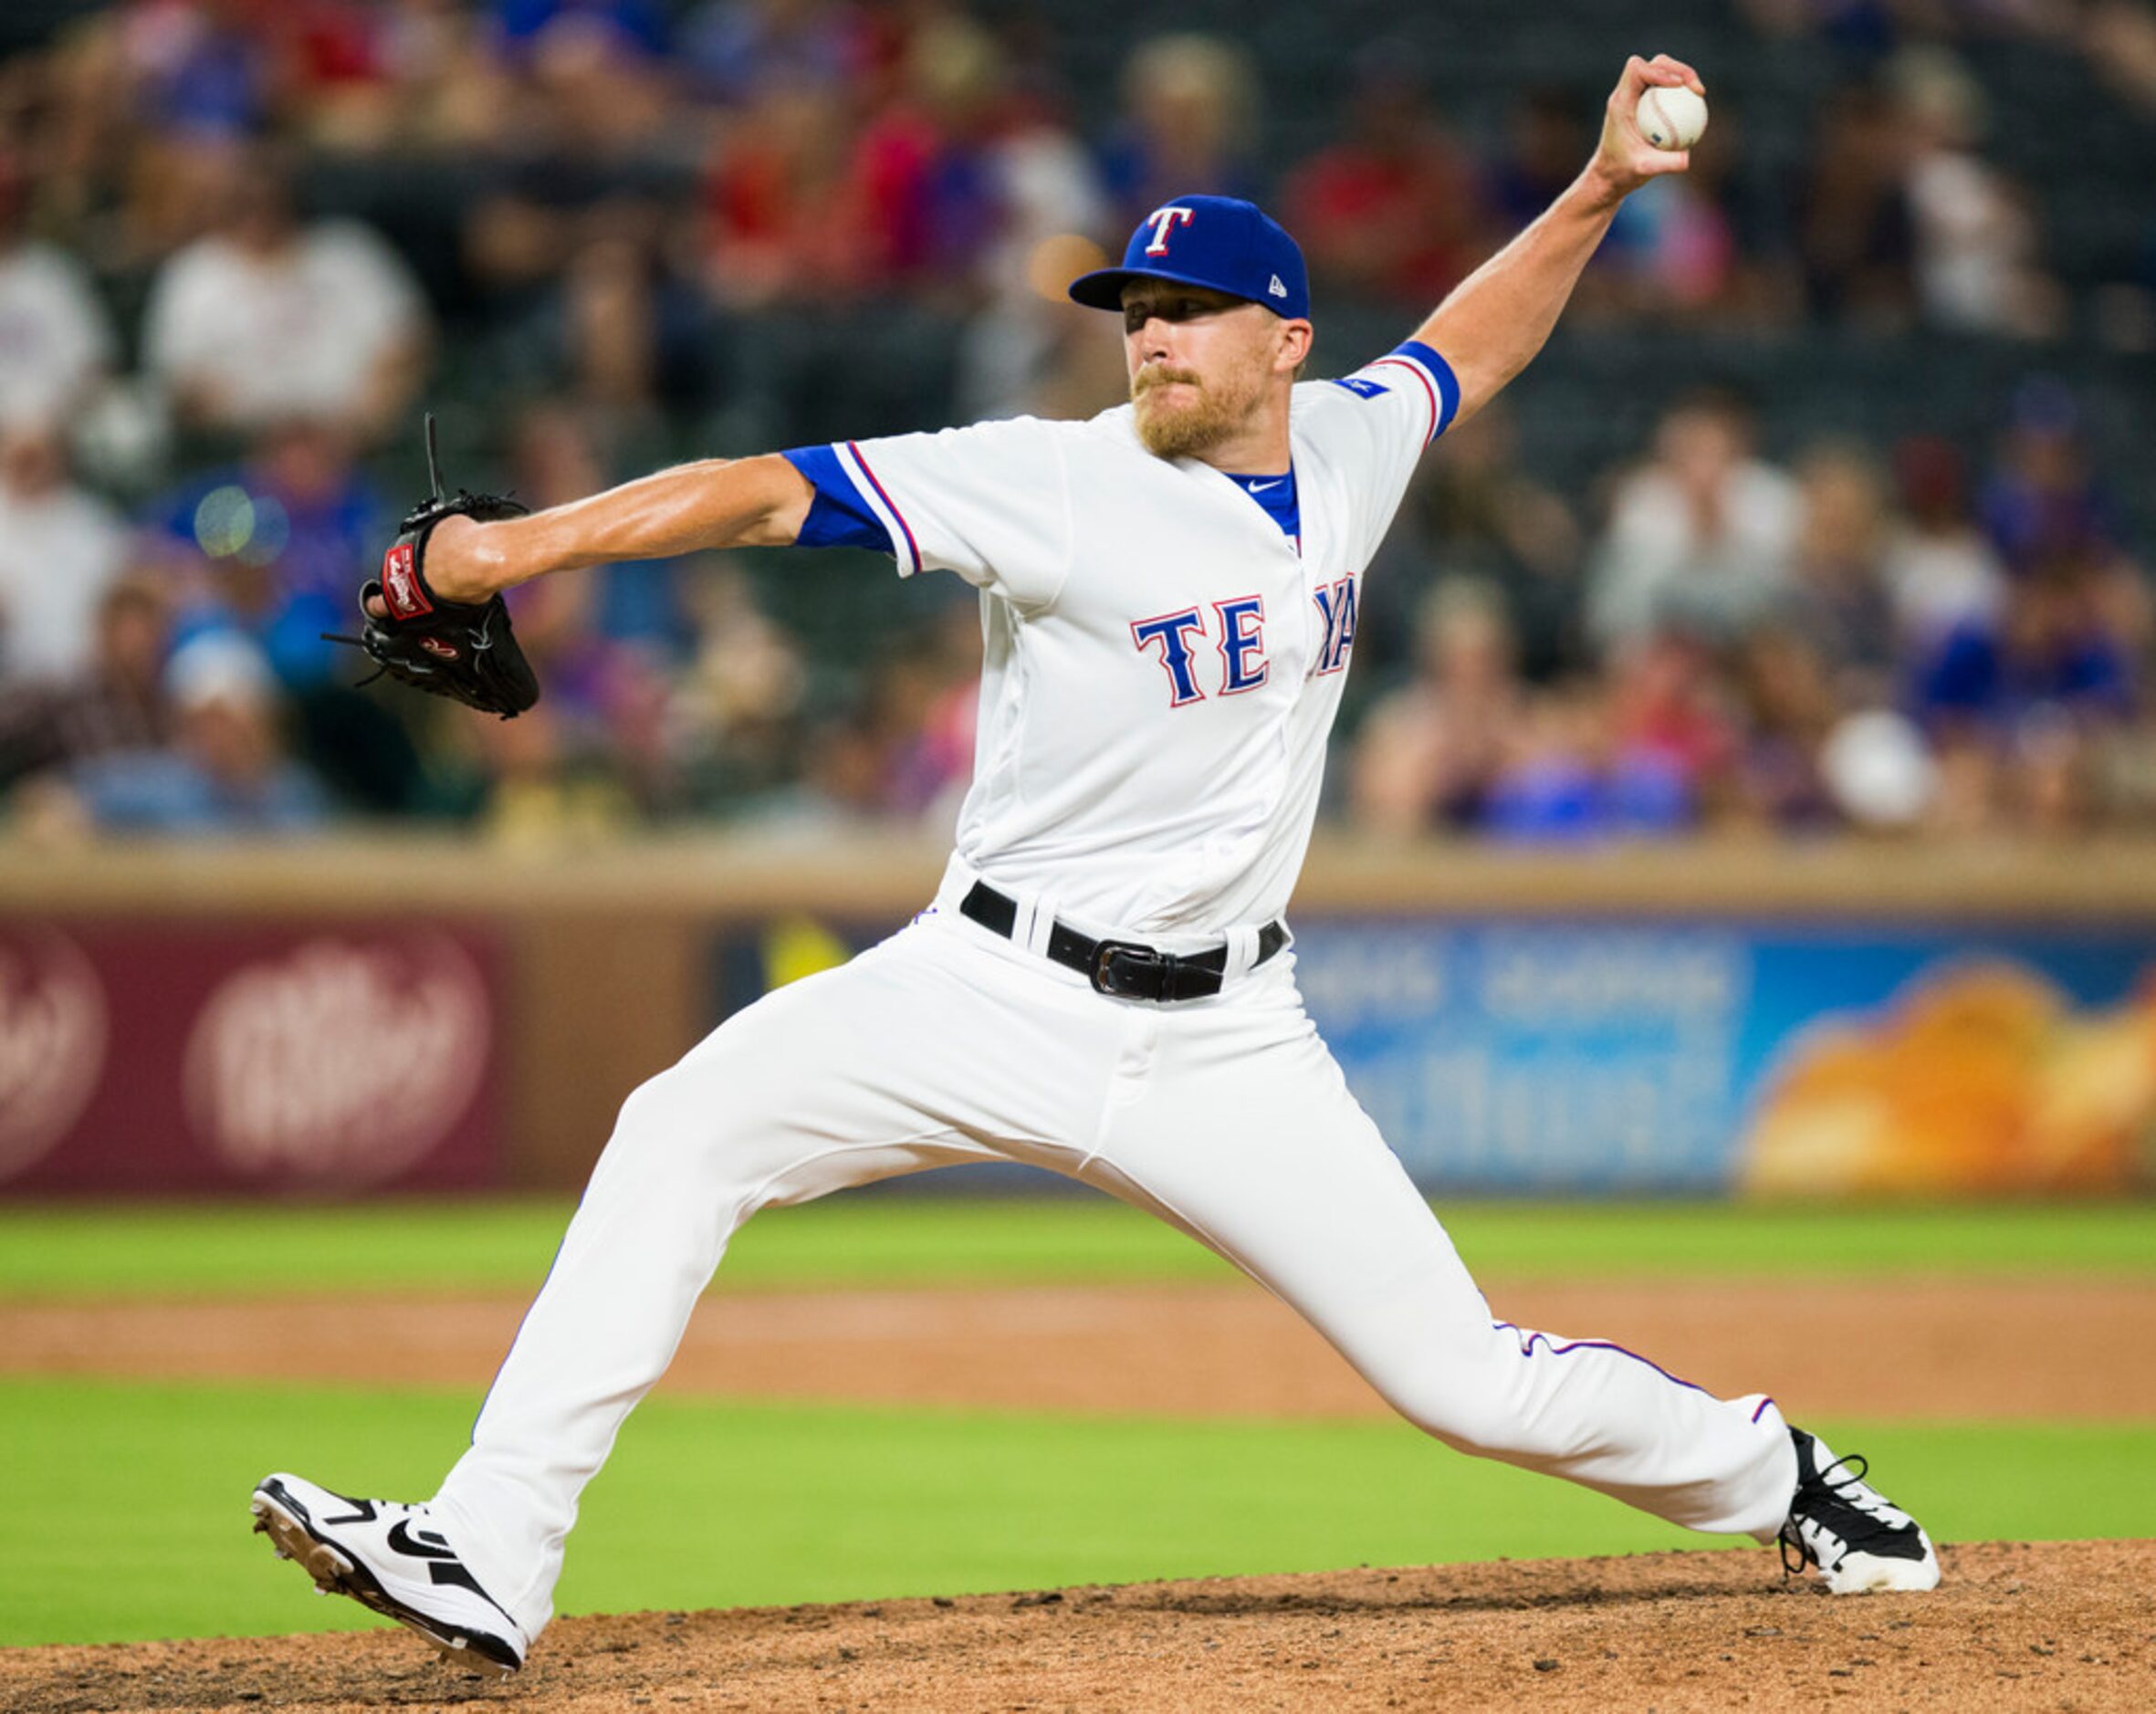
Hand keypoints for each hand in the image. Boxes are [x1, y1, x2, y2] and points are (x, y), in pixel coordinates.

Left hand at [1585, 54, 1704, 207]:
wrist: (1609, 176)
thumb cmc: (1622, 173)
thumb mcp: (1643, 170)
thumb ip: (1663, 164)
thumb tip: (1686, 159)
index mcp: (1621, 102)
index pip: (1637, 70)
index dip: (1659, 71)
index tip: (1679, 85)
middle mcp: (1627, 94)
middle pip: (1654, 64)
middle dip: (1678, 69)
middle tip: (1696, 89)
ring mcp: (1635, 96)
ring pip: (1661, 72)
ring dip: (1682, 76)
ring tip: (1699, 93)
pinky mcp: (1644, 103)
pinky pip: (1665, 89)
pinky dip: (1681, 92)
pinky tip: (1696, 105)